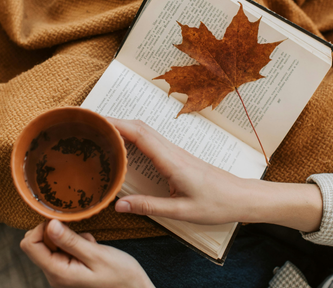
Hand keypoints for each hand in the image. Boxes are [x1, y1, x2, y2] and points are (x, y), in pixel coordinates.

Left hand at [20, 219, 153, 287]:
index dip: (42, 227)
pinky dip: (76, 242)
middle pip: (38, 243)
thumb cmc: (120, 276)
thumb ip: (70, 240)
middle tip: (79, 232)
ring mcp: (62, 273)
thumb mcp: (96, 255)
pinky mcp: (70, 270)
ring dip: (69, 237)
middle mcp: (55, 275)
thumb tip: (49, 224)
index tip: (61, 219)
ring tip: (90, 244)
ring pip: (52, 244)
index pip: (30, 245)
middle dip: (56, 231)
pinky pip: (64, 249)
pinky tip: (91, 248)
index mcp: (58, 272)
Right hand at [110, 118, 322, 231]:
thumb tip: (119, 204)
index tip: (97, 121)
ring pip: (145, 130)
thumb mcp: (181, 211)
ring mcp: (174, 151)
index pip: (140, 135)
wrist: (241, 196)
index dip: (117, 125)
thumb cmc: (216, 204)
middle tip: (91, 123)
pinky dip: (134, 136)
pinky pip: (151, 139)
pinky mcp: (176, 156)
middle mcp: (171, 150)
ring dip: (124, 126)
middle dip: (115, 121)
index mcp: (171, 160)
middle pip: (139, 127)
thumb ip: (150, 207)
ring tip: (102, 131)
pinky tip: (125, 145)